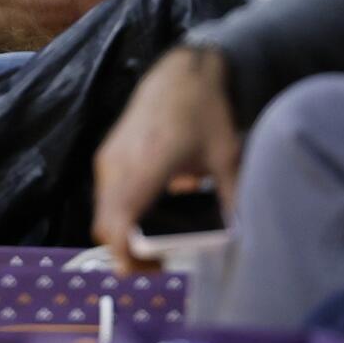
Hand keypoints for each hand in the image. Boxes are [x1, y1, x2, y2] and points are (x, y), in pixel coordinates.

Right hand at [92, 44, 240, 270]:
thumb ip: (232, 199)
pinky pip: (106, 196)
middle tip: (158, 263)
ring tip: (153, 244)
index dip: (125, 253)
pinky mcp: (108, 155)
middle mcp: (121, 162)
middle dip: (127, 252)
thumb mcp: (227, 157)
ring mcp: (110, 157)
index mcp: (149, 164)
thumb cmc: (205, 111)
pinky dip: (119, 214)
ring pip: (104, 212)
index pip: (120, 219)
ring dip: (122, 233)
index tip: (148, 270)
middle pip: (106, 224)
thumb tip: (239, 238)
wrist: (181, 71)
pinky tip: (148, 215)